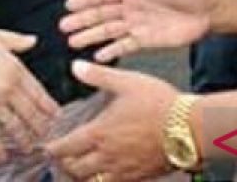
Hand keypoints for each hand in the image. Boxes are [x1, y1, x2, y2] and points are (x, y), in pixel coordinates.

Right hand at [0, 28, 58, 160]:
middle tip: (44, 134)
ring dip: (23, 140)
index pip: (38, 92)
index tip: (54, 114)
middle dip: (40, 126)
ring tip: (28, 147)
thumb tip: (32, 40)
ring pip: (15, 127)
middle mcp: (7, 89)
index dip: (48, 106)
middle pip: (30, 113)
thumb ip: (16, 40)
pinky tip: (2, 154)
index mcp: (14, 69)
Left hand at [46, 61, 178, 181]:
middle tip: (61, 158)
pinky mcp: (140, 177)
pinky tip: (106, 173)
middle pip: (75, 170)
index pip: (65, 148)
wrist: (191, 128)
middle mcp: (108, 156)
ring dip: (82, 176)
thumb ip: (98, 76)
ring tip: (79, 169)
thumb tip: (75, 66)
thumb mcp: (127, 82)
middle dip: (64, 165)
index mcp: (99, 134)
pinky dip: (104, 181)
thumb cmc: (159, 103)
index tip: (45, 147)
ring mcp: (124, 170)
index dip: (52, 149)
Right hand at [61, 0, 211, 61]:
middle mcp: (131, 6)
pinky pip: (124, 46)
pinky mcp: (146, 40)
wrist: (210, 8)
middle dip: (81, 20)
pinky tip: (98, 56)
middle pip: (101, 14)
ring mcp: (137, 24)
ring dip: (90, 36)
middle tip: (63, 26)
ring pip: (108, 31)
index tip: (69, 4)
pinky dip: (111, 51)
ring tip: (72, 42)